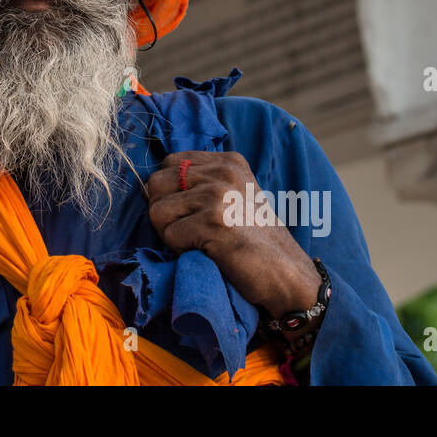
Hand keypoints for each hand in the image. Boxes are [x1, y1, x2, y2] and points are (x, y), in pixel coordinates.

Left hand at [145, 151, 318, 316]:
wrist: (286, 275)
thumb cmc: (254, 240)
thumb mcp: (234, 194)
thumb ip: (201, 182)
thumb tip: (150, 185)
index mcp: (228, 161)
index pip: (169, 162)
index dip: (169, 191)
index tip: (192, 211)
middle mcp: (223, 171)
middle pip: (157, 183)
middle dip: (165, 212)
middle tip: (191, 231)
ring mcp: (218, 194)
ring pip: (157, 210)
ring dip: (170, 233)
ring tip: (200, 241)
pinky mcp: (213, 221)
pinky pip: (168, 235)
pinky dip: (180, 250)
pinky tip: (207, 251)